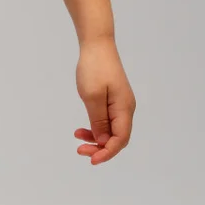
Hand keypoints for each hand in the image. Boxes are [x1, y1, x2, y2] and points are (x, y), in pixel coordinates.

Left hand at [74, 37, 134, 164]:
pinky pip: (107, 120)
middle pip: (117, 137)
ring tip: (78, 137)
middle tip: (79, 150)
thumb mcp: (92, 97)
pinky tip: (82, 129)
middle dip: (100, 148)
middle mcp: (126, 108)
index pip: (120, 139)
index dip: (107, 152)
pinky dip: (95, 127)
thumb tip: (102, 140)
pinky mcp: (113, 100)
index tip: (91, 159)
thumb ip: (98, 120)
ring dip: (96, 138)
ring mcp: (120, 104)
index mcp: (124, 109)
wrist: (97, 45)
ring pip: (111, 130)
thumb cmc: (94, 68)